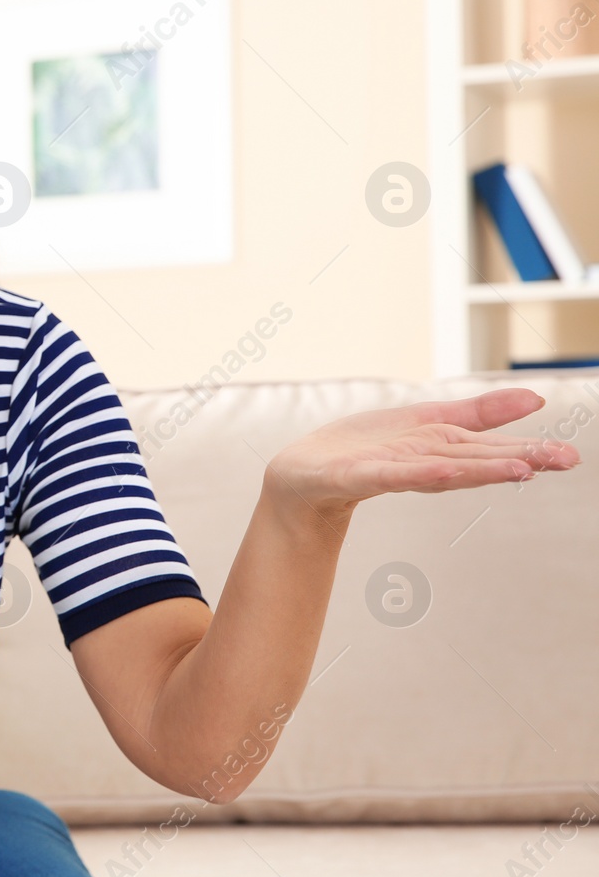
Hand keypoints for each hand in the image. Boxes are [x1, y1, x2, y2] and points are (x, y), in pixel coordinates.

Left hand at [265, 387, 581, 517]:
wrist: (304, 474)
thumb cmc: (366, 449)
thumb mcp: (426, 422)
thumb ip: (479, 414)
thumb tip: (536, 400)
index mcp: (440, 449)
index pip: (491, 449)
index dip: (530, 451)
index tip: (571, 456)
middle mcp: (422, 463)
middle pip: (474, 459)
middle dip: (519, 460)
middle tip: (565, 461)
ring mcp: (390, 471)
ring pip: (441, 469)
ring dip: (479, 470)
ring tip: (521, 469)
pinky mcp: (356, 477)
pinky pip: (390, 475)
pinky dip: (416, 473)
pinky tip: (442, 471)